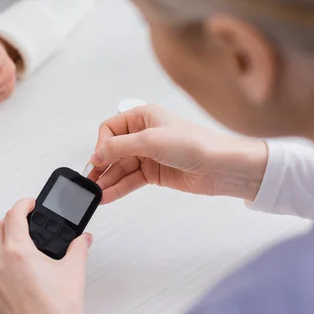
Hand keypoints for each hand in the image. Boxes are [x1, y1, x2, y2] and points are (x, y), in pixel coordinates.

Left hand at [0, 198, 92, 313]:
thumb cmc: (57, 312)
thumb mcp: (73, 272)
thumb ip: (78, 248)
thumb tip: (83, 240)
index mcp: (17, 252)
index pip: (13, 215)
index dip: (23, 205)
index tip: (30, 204)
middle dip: (11, 221)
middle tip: (27, 222)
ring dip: (5, 242)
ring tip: (25, 247)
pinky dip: (2, 263)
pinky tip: (20, 271)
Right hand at [89, 105, 268, 203]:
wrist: (224, 167)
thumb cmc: (196, 145)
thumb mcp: (151, 141)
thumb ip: (119, 148)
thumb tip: (96, 155)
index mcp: (143, 117)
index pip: (110, 130)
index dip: (101, 146)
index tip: (97, 161)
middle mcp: (144, 134)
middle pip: (112, 151)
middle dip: (101, 167)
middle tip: (90, 182)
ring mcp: (149, 155)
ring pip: (120, 168)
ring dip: (108, 181)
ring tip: (95, 194)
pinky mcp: (154, 173)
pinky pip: (130, 180)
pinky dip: (118, 188)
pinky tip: (107, 196)